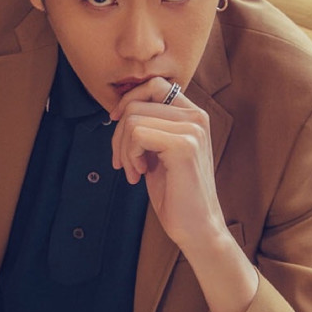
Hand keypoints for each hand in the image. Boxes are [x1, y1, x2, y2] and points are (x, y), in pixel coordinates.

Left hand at [111, 77, 258, 311]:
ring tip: (133, 171)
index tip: (115, 124)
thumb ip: (149, 127)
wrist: (196, 227)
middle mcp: (196, 116)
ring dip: (122, 149)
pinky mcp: (184, 145)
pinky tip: (139, 175)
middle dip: (118, 135)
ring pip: (132, 119)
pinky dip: (129, 156)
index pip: (153, 84)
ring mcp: (192, 129)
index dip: (128, 101)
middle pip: (136, 104)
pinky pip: (137, 134)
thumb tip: (120, 111)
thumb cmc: (175, 192)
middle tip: (122, 163)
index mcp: (192, 113)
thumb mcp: (158, 151)